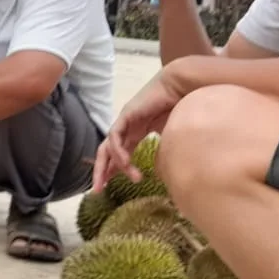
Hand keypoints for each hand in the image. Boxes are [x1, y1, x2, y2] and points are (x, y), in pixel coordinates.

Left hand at [92, 64, 188, 190]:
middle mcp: (126, 127)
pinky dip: (118, 150)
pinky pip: (115, 136)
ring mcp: (124, 121)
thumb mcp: (170, 135)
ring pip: (108, 147)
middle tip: (97, 190)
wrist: (181, 87)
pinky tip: (125, 163)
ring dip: (114, 165)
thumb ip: (165, 150)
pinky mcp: (126, 115)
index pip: (118, 153)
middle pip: (105, 152)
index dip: (112, 170)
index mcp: (135, 132)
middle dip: (100, 171)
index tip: (108, 187)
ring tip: (127, 179)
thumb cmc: (180, 108)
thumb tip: (168, 169)